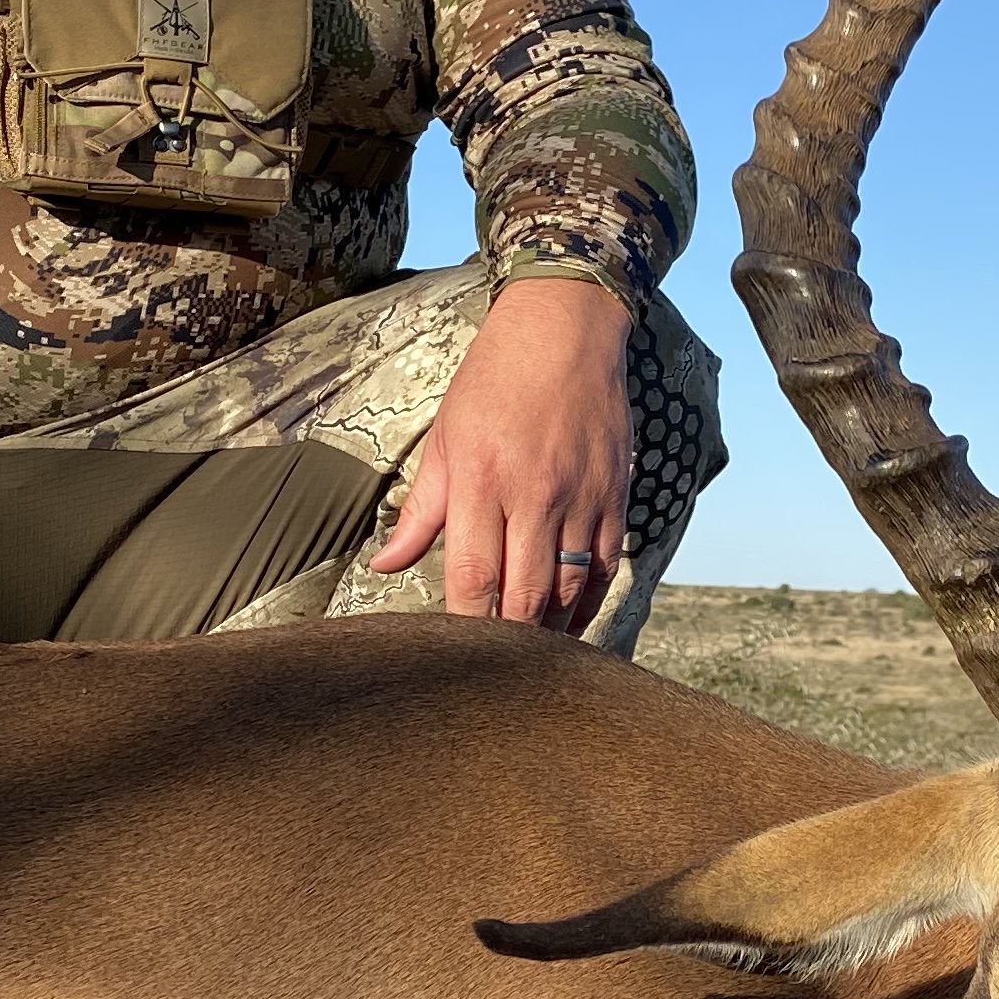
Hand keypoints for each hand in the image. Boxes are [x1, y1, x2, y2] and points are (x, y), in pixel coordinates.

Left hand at [370, 275, 632, 633]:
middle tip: (494, 667)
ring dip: (549, 628)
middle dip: (508, 640)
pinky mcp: (614, 494)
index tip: (456, 652)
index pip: (473, 575)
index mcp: (481, 480)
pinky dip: (589, 599)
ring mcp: (580, 496)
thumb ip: (420, 511)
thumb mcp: (444, 439)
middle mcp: (534, 493)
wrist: (564, 331)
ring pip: (568, 587)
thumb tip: (383, 564)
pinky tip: (572, 619)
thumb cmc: (493, 382)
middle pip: (524, 594)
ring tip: (531, 654)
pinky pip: (605, 564)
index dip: (466, 624)